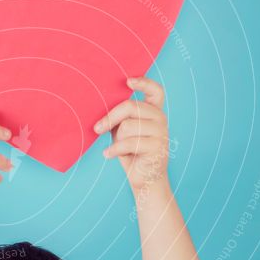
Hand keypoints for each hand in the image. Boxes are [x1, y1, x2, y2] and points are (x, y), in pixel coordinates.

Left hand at [93, 76, 170, 196]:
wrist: (144, 178)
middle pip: (131, 106)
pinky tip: (108, 154)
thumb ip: (119, 116)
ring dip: (116, 139)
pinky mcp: (158, 147)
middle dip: (110, 117)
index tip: (127, 81)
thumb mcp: (122, 130)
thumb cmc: (130, 151)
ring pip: (128, 126)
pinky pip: (130, 143)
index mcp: (153, 111)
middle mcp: (160, 118)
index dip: (143, 82)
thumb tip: (100, 104)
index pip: (155, 90)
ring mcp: (162, 132)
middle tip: (97, 128)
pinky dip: (115, 150)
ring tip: (115, 148)